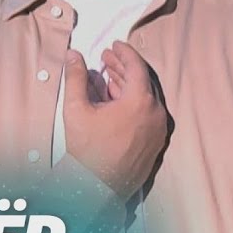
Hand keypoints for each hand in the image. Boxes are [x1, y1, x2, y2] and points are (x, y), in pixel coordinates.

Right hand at [61, 41, 169, 200]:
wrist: (96, 188)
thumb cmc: (86, 150)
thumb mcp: (76, 109)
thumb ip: (76, 77)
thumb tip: (73, 54)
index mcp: (141, 102)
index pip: (137, 66)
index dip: (124, 52)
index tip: (114, 44)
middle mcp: (156, 114)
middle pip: (143, 81)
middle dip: (123, 67)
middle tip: (107, 58)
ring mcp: (159, 130)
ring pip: (146, 98)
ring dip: (128, 85)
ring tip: (108, 78)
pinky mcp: (157, 142)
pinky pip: (148, 115)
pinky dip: (134, 103)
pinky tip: (116, 100)